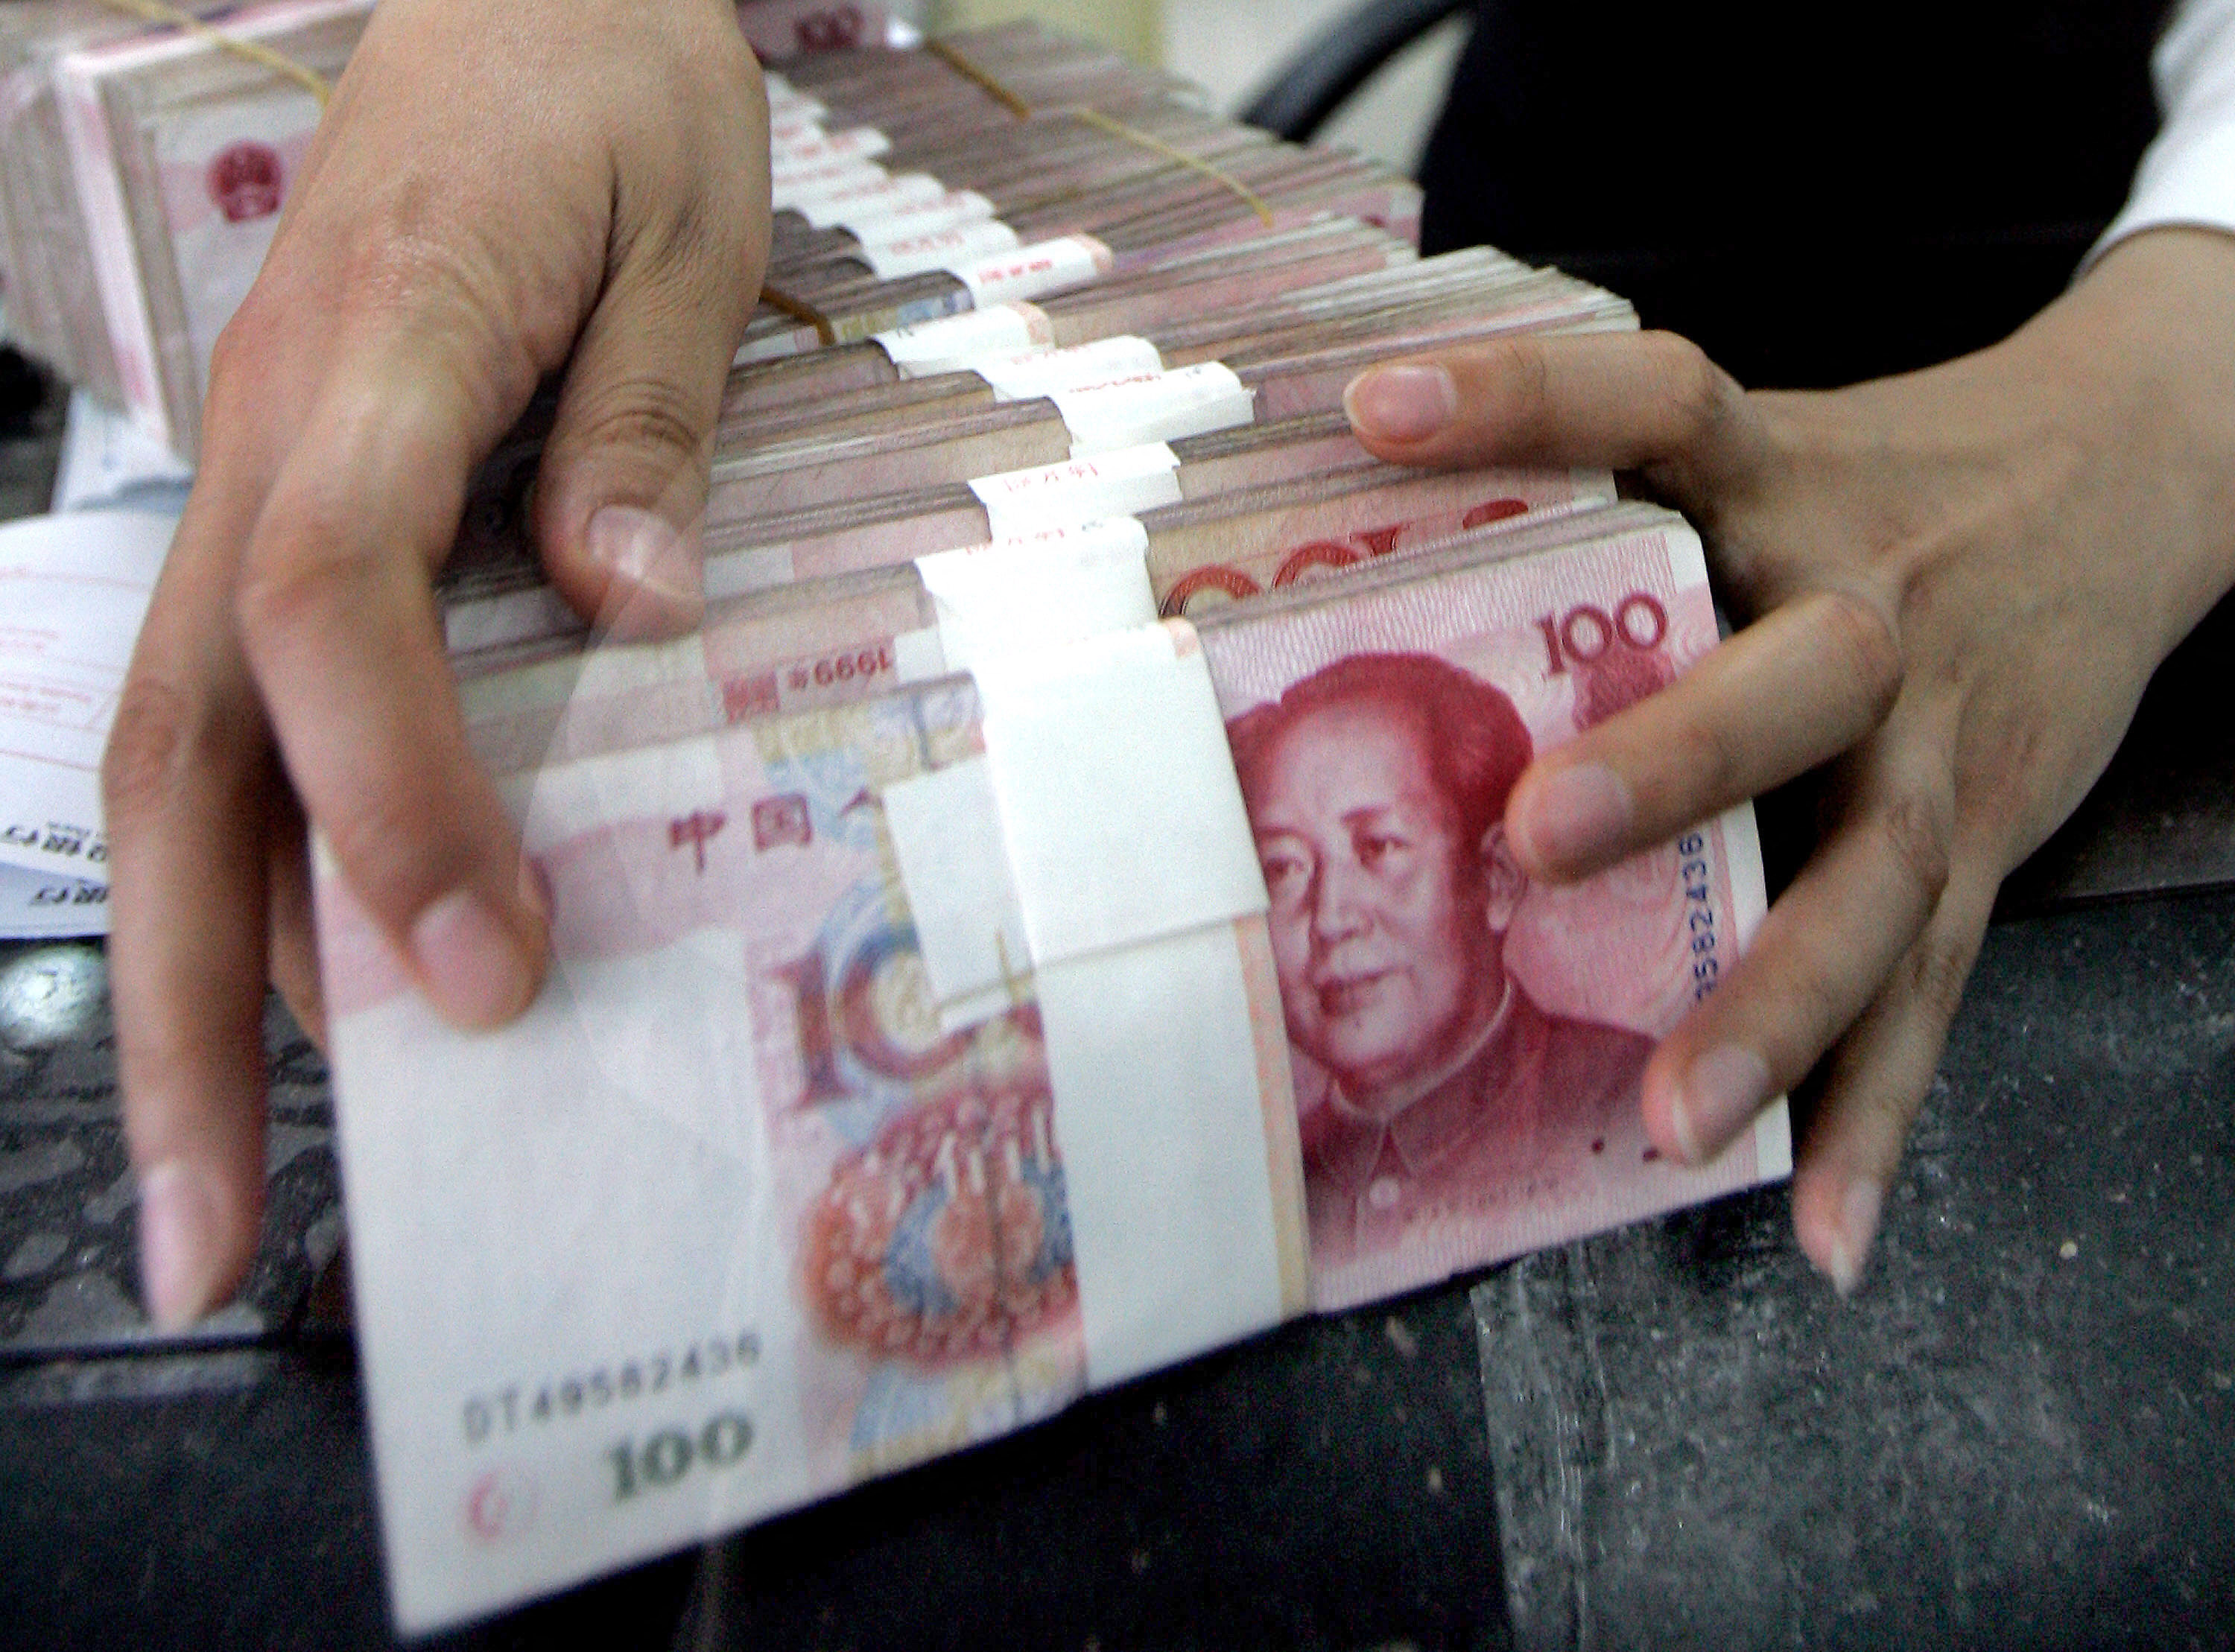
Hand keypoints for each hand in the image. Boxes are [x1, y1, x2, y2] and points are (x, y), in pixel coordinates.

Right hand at [101, 0, 770, 1327]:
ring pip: (173, 756)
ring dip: (197, 973)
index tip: (483, 967)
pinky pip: (239, 718)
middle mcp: (267, 440)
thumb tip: (632, 611)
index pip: (327, 599)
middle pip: (174, 744)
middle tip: (212, 1227)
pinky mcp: (283, 512)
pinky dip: (266, 872)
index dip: (387, 795)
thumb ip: (646, 421)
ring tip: (235, 1181)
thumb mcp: (686, 224)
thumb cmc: (608, 78)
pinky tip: (322, 999)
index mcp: (375, 350)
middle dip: (187, 997)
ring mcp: (248, 481)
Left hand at [1343, 228, 2234, 1290]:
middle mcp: (1865, 605)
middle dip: (1675, 759)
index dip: (1524, 400)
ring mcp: (1938, 734)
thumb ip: (1613, 483)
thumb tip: (1349, 481)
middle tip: (1538, 832)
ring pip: (1873, 876)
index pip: (1657, 405)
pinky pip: (1940, 988)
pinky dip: (1880, 1113)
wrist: (2127, 470)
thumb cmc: (1879, 480)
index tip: (1375, 411)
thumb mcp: (1767, 446)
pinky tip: (1821, 1232)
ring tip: (1673, 1120)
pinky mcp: (1995, 832)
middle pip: (1788, 682)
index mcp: (1781, 481)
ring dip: (1777, 1005)